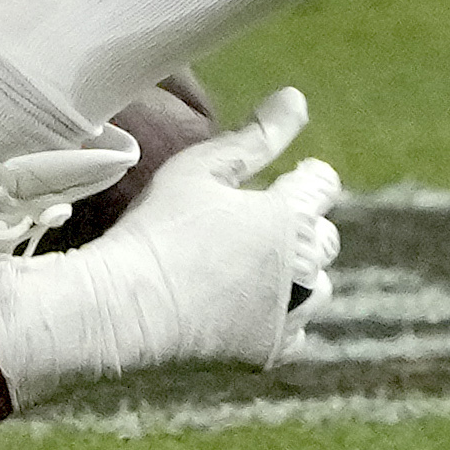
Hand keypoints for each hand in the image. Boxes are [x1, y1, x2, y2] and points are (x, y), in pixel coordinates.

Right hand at [0, 87, 342, 402]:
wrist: (126, 308)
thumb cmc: (159, 227)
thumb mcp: (203, 168)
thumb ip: (257, 135)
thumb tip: (296, 98)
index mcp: (291, 216)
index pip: (323, 185)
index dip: (303, 177)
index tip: (283, 180)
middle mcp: (302, 267)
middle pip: (323, 237)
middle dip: (300, 225)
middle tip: (256, 224)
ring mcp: (289, 314)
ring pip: (316, 286)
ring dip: (297, 273)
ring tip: (252, 266)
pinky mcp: (271, 352)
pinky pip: (296, 329)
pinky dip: (281, 316)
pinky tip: (245, 304)